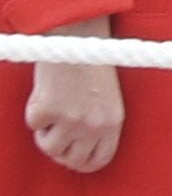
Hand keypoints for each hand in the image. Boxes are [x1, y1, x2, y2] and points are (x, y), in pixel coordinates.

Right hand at [23, 29, 118, 175]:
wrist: (76, 34)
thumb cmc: (90, 62)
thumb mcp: (104, 96)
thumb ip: (96, 121)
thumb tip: (77, 147)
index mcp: (114, 121)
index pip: (99, 160)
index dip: (81, 161)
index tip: (70, 154)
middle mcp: (95, 124)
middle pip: (71, 160)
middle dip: (59, 148)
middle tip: (54, 130)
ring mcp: (71, 119)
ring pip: (49, 147)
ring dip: (45, 131)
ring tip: (53, 106)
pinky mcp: (48, 110)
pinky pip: (33, 125)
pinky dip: (34, 111)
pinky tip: (45, 92)